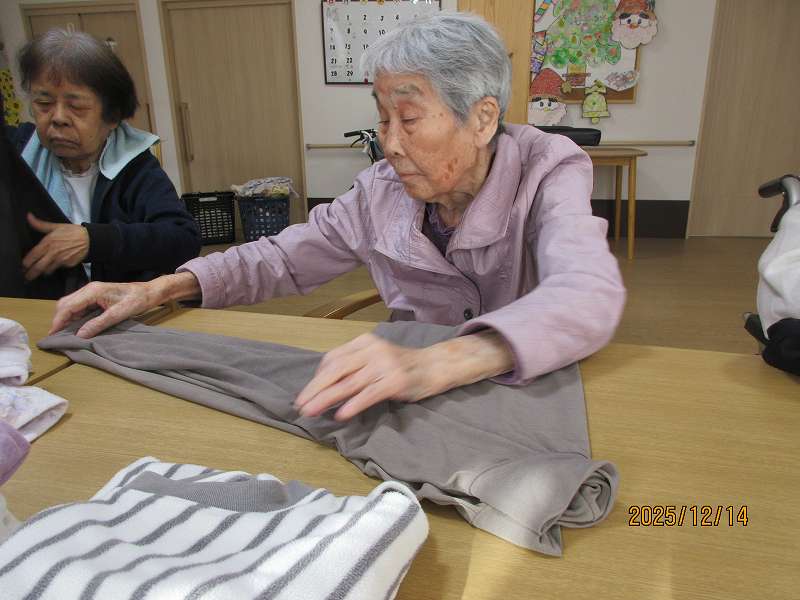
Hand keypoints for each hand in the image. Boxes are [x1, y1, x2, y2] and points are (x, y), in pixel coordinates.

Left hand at [23, 213, 88, 280]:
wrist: (90, 240)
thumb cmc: (73, 232)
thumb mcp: (56, 226)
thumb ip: (40, 224)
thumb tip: (28, 216)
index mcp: (47, 243)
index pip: (32, 256)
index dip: (25, 263)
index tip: (22, 266)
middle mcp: (53, 253)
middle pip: (38, 267)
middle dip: (30, 274)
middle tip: (26, 277)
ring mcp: (61, 260)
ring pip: (47, 270)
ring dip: (42, 272)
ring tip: (38, 274)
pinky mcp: (68, 265)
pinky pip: (58, 269)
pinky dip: (54, 269)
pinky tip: (52, 268)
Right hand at [49, 272, 200, 337]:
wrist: (149, 292)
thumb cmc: (136, 300)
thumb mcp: (118, 314)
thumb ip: (98, 324)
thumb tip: (79, 335)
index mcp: (93, 291)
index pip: (68, 306)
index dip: (58, 320)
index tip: (52, 334)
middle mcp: (89, 289)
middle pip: (66, 304)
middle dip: (59, 319)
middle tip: (57, 336)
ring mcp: (92, 292)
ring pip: (71, 304)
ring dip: (66, 318)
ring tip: (64, 333)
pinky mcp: (96, 296)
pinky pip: (80, 306)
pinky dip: (74, 316)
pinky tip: (76, 326)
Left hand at [294, 333, 444, 420]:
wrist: (435, 366)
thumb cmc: (402, 365)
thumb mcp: (376, 358)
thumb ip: (354, 365)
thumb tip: (325, 385)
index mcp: (364, 342)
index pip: (333, 358)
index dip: (317, 377)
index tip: (307, 394)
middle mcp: (372, 350)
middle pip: (336, 370)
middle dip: (315, 389)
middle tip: (300, 405)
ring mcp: (384, 365)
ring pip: (348, 384)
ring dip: (326, 399)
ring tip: (311, 412)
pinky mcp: (395, 381)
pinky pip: (368, 394)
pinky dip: (352, 405)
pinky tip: (340, 415)